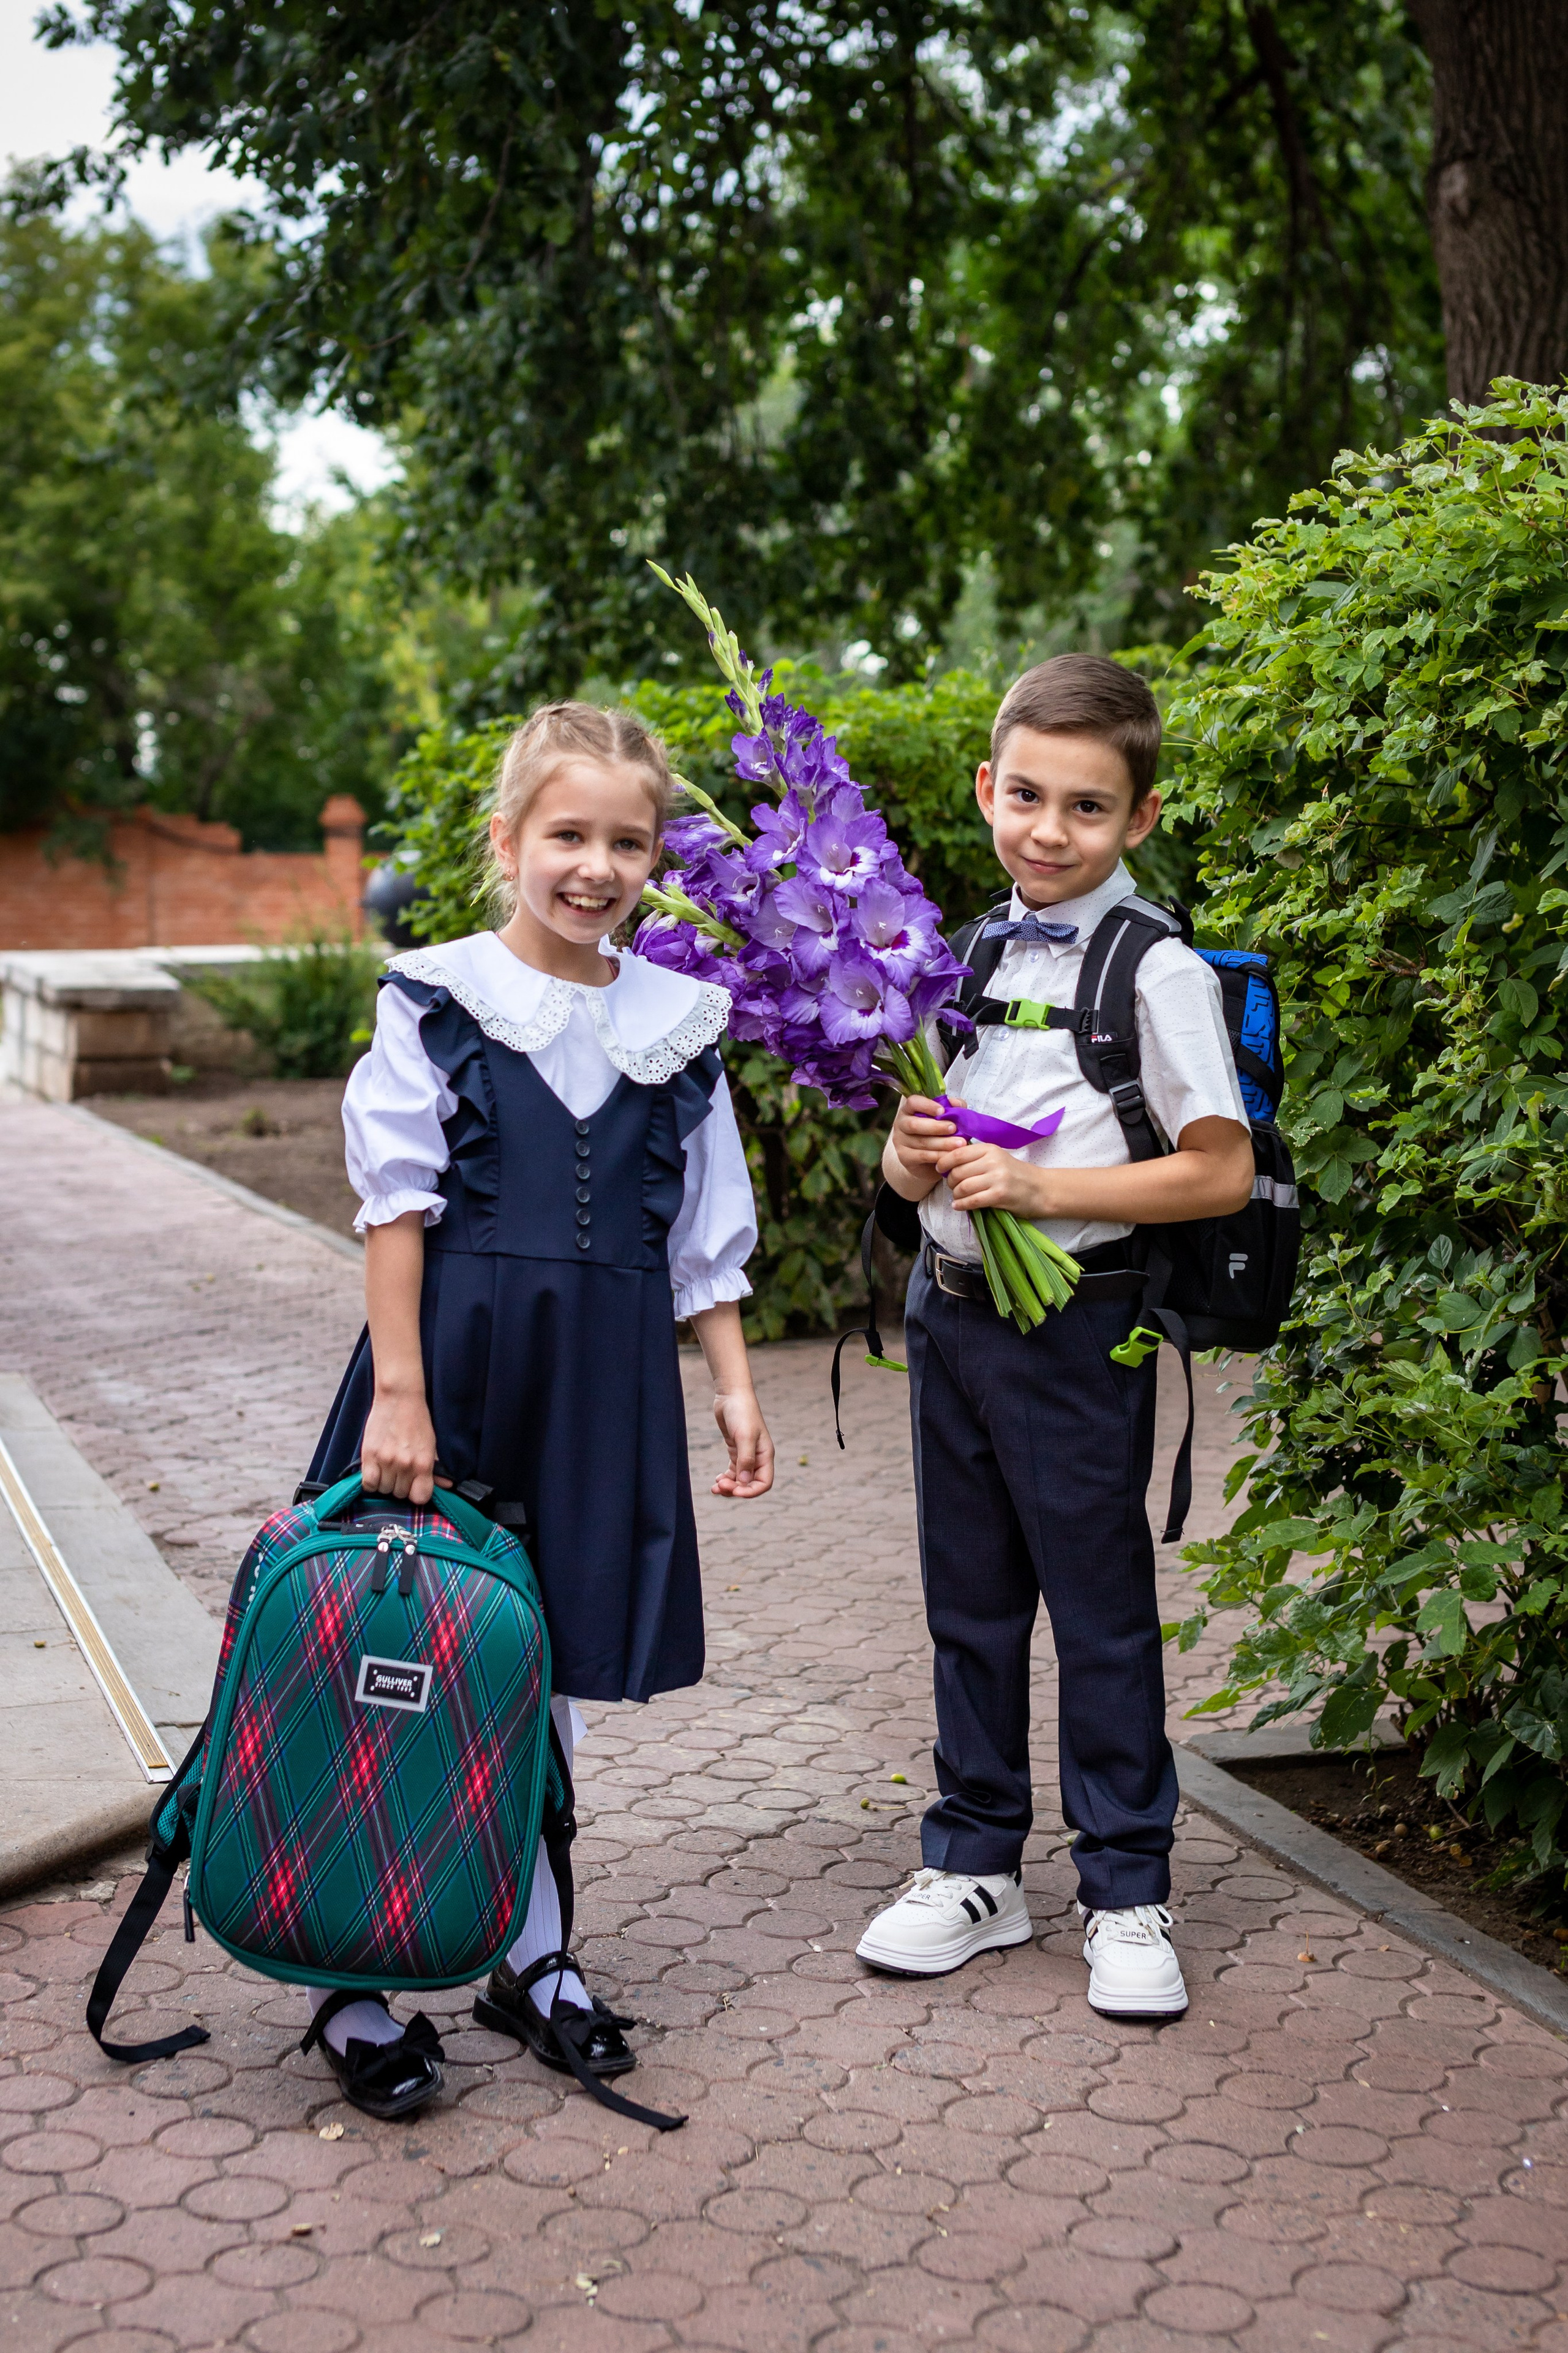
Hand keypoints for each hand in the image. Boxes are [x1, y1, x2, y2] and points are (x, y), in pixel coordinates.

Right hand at [361, 1386, 438, 1503]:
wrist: (399, 1398)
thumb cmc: (417, 1420)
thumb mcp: (431, 1444)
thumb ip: (436, 1468)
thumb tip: (447, 1485)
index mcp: (424, 1463)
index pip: (420, 1498)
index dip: (416, 1495)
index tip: (412, 1487)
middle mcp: (405, 1465)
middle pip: (399, 1494)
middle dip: (399, 1486)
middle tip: (399, 1472)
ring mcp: (386, 1461)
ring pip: (383, 1489)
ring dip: (385, 1482)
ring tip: (387, 1468)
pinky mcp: (370, 1455)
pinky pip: (368, 1483)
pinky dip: (371, 1481)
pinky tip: (375, 1471)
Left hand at [711, 1388, 773, 1498]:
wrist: (731, 1395)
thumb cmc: (742, 1412)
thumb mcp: (744, 1436)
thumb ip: (745, 1460)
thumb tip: (744, 1483)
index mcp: (765, 1455)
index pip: (764, 1483)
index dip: (751, 1492)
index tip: (735, 1491)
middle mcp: (758, 1457)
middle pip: (750, 1484)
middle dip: (735, 1489)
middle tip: (719, 1486)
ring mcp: (746, 1455)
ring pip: (740, 1480)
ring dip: (729, 1486)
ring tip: (715, 1487)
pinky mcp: (736, 1450)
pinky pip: (733, 1472)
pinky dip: (726, 1478)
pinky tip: (717, 1479)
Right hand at [890, 1092, 957, 1172]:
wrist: (925, 1159)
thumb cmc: (935, 1133)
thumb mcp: (943, 1117)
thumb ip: (951, 1108)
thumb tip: (957, 1104)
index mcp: (909, 1109)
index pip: (913, 1102)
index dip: (927, 1106)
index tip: (942, 1111)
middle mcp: (901, 1124)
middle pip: (914, 1124)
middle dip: (936, 1127)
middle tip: (953, 1128)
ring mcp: (900, 1142)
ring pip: (921, 1142)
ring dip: (942, 1143)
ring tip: (959, 1143)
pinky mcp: (904, 1157)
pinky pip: (923, 1156)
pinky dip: (938, 1155)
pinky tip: (950, 1155)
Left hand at [938, 1139, 1049, 1217]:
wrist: (1040, 1189)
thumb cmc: (1016, 1174)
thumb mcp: (997, 1158)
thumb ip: (976, 1158)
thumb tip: (947, 1161)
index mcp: (990, 1149)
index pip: (958, 1153)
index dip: (944, 1162)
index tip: (940, 1168)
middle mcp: (993, 1161)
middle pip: (958, 1172)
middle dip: (950, 1182)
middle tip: (952, 1187)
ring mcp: (997, 1178)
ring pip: (963, 1187)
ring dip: (956, 1195)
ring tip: (957, 1197)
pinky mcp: (999, 1195)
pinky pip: (972, 1201)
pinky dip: (961, 1205)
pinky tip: (959, 1206)